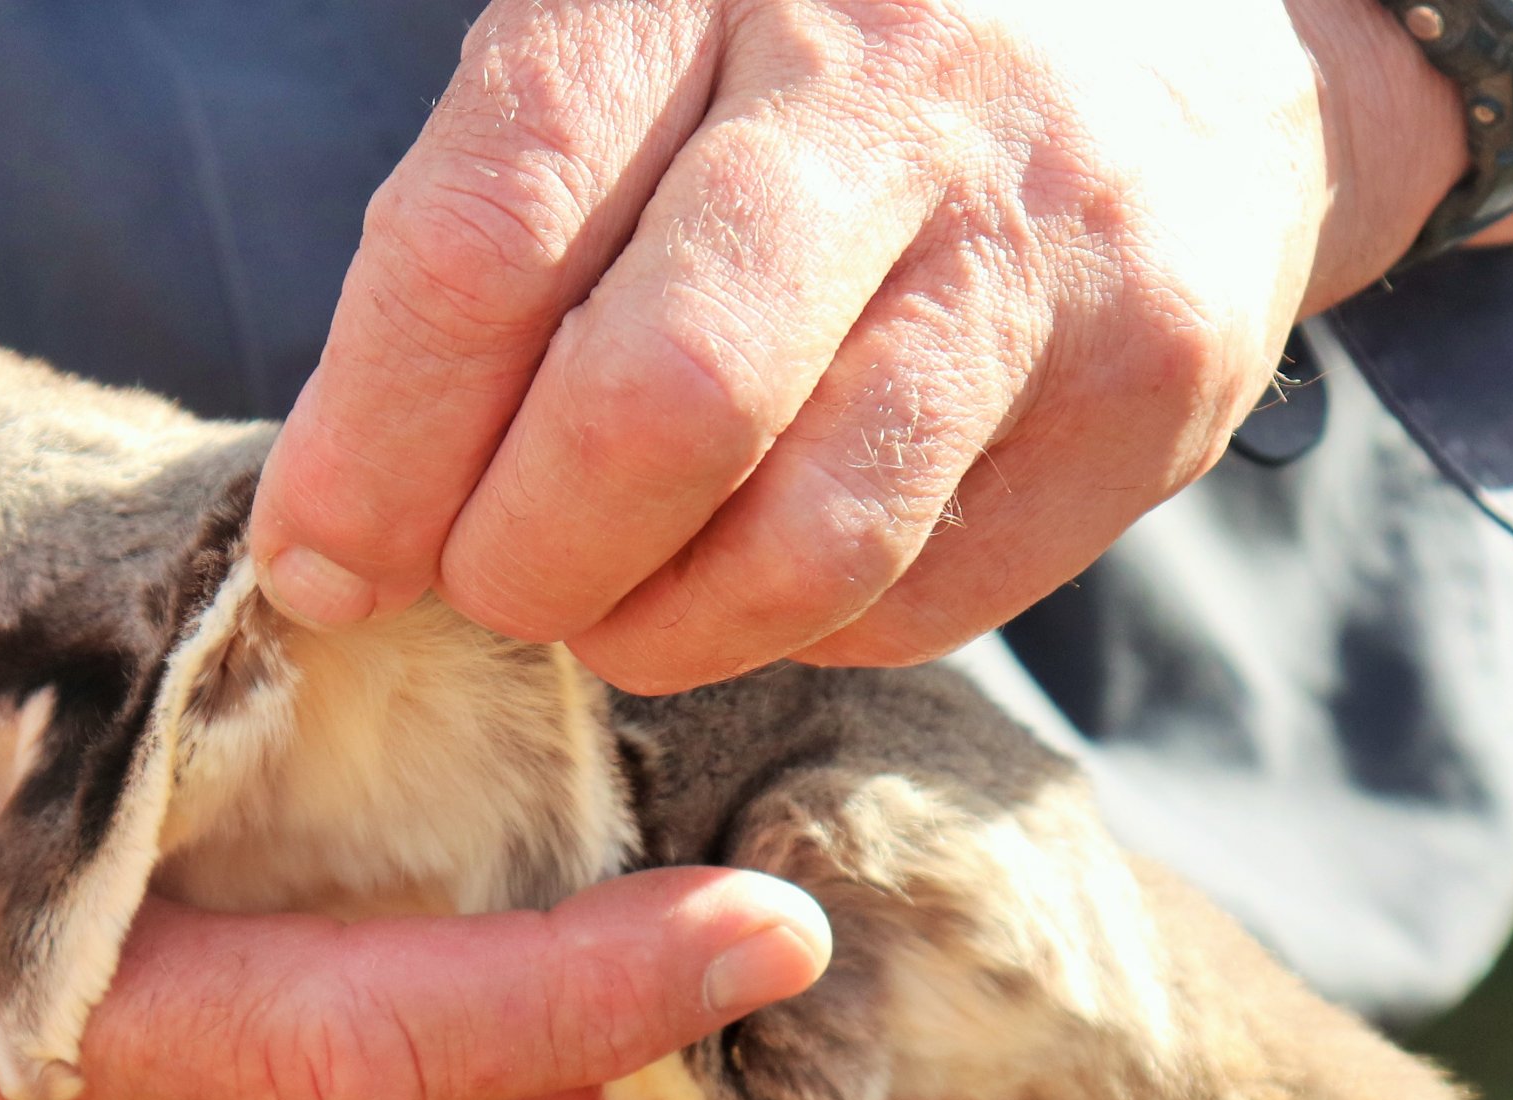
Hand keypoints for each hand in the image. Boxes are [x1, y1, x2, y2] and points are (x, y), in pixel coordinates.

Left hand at [247, 0, 1459, 694]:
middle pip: (654, 409)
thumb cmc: (831, 66)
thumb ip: (491, 235)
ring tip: (609, 600)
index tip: (320, 555)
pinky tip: (765, 561)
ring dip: (651, 628)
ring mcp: (1038, 241)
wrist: (1192, 36)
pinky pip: (916, 600)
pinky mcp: (1145, 385)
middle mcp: (890, 85)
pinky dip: (793, 625)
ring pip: (797, 543)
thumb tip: (341, 522)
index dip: (378, 438)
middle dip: (519, 557)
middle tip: (482, 582)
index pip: (493, 232)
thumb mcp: (648, 52)